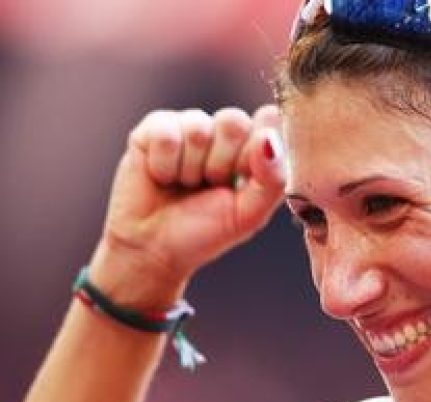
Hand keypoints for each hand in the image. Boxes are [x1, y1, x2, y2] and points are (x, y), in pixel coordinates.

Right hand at [89, 106, 286, 306]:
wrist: (154, 247)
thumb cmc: (205, 230)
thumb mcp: (250, 215)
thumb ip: (272, 180)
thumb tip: (269, 138)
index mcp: (255, 147)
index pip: (269, 122)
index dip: (254, 156)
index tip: (242, 181)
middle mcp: (225, 131)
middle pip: (233, 121)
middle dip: (221, 164)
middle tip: (210, 185)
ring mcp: (190, 125)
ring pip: (198, 128)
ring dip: (191, 168)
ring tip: (186, 184)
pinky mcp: (156, 127)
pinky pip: (166, 134)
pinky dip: (164, 165)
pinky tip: (163, 177)